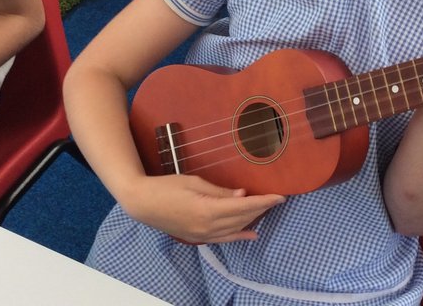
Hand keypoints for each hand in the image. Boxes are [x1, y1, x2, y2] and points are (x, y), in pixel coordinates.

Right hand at [121, 174, 285, 243]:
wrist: (142, 203)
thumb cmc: (166, 187)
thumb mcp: (194, 183)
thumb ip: (220, 192)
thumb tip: (243, 195)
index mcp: (207, 210)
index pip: (244, 206)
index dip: (264, 202)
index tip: (280, 197)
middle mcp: (207, 226)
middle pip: (242, 218)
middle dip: (262, 209)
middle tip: (276, 199)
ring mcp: (202, 235)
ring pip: (235, 228)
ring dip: (253, 219)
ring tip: (268, 211)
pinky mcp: (197, 238)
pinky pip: (224, 238)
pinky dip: (239, 236)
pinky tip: (252, 234)